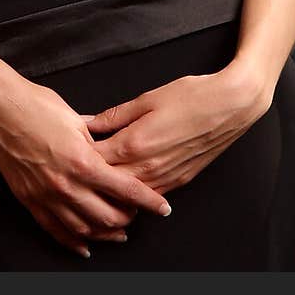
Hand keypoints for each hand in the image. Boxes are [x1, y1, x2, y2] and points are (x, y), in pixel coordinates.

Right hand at [0, 76, 173, 258]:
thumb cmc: (35, 105)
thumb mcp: (75, 118)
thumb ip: (96, 138)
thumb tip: (111, 145)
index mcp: (83, 161)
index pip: (126, 190)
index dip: (149, 201)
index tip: (163, 208)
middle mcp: (67, 185)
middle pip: (108, 217)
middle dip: (128, 218)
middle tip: (137, 213)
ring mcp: (47, 196)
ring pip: (84, 230)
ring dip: (105, 234)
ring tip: (118, 232)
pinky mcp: (30, 201)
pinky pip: (56, 231)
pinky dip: (73, 242)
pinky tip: (85, 246)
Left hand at [80, 62, 272, 195]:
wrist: (230, 106)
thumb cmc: (191, 96)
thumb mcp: (147, 98)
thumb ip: (116, 115)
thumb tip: (90, 123)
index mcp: (134, 144)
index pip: (94, 161)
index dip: (77, 158)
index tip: (64, 153)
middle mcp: (147, 168)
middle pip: (107, 185)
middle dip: (88, 182)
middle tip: (71, 176)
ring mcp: (165, 178)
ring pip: (128, 198)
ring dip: (111, 195)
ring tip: (94, 188)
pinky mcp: (179, 182)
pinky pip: (149, 196)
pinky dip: (134, 196)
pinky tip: (125, 190)